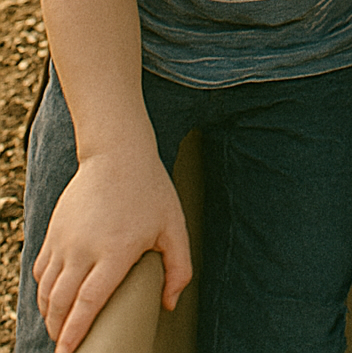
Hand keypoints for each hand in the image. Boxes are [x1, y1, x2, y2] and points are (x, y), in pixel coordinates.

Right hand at [32, 148, 191, 352]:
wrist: (117, 152)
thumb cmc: (150, 189)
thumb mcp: (174, 225)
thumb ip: (179, 267)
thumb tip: (170, 304)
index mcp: (115, 251)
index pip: (88, 303)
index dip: (76, 333)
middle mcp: (84, 248)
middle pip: (61, 304)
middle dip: (59, 332)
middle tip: (66, 347)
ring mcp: (64, 239)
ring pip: (46, 290)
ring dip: (49, 315)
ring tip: (59, 329)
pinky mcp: (53, 231)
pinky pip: (40, 270)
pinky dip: (43, 292)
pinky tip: (53, 300)